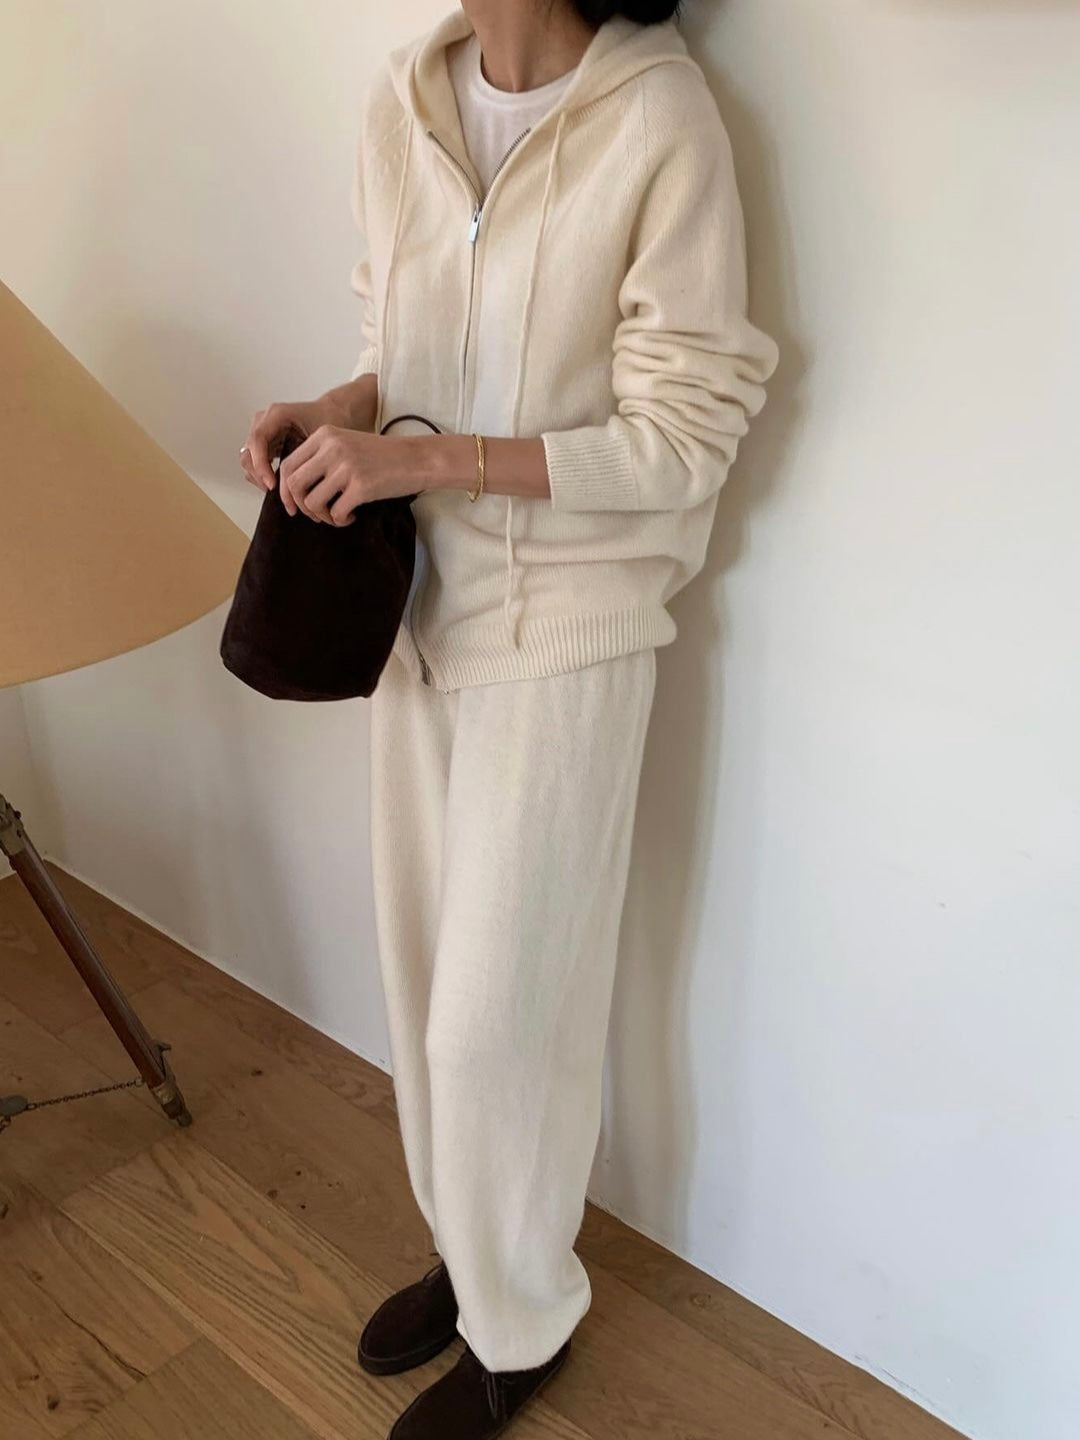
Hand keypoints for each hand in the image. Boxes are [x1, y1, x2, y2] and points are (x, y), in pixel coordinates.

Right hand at [238, 398, 335, 492]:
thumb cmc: (328, 420)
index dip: (261, 464)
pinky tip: (279, 486)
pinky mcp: (264, 444)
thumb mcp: (321, 436)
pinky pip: (254, 463)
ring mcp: (262, 433)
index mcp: (277, 414)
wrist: (331, 414)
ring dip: (259, 478)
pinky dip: (262, 476)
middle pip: (248, 452)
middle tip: (276, 492)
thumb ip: (308, 455)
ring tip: (280, 492)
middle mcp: (264, 421)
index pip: (258, 440)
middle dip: (259, 475)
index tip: (272, 484)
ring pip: (248, 460)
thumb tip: (298, 482)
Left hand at [278, 426, 412, 523]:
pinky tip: (351, 517)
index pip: (288, 466)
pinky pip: (335, 513)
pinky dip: (339, 520)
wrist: (417, 458)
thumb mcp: (346, 445)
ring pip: (312, 502)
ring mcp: (346, 467)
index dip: (285, 491)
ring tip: (336, 516)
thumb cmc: (381, 456)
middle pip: (294, 484)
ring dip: (321, 516)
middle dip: (300, 506)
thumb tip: (293, 489)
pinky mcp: (361, 486)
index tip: (294, 506)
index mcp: (324, 435)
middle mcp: (331, 448)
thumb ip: (320, 458)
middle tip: (315, 515)